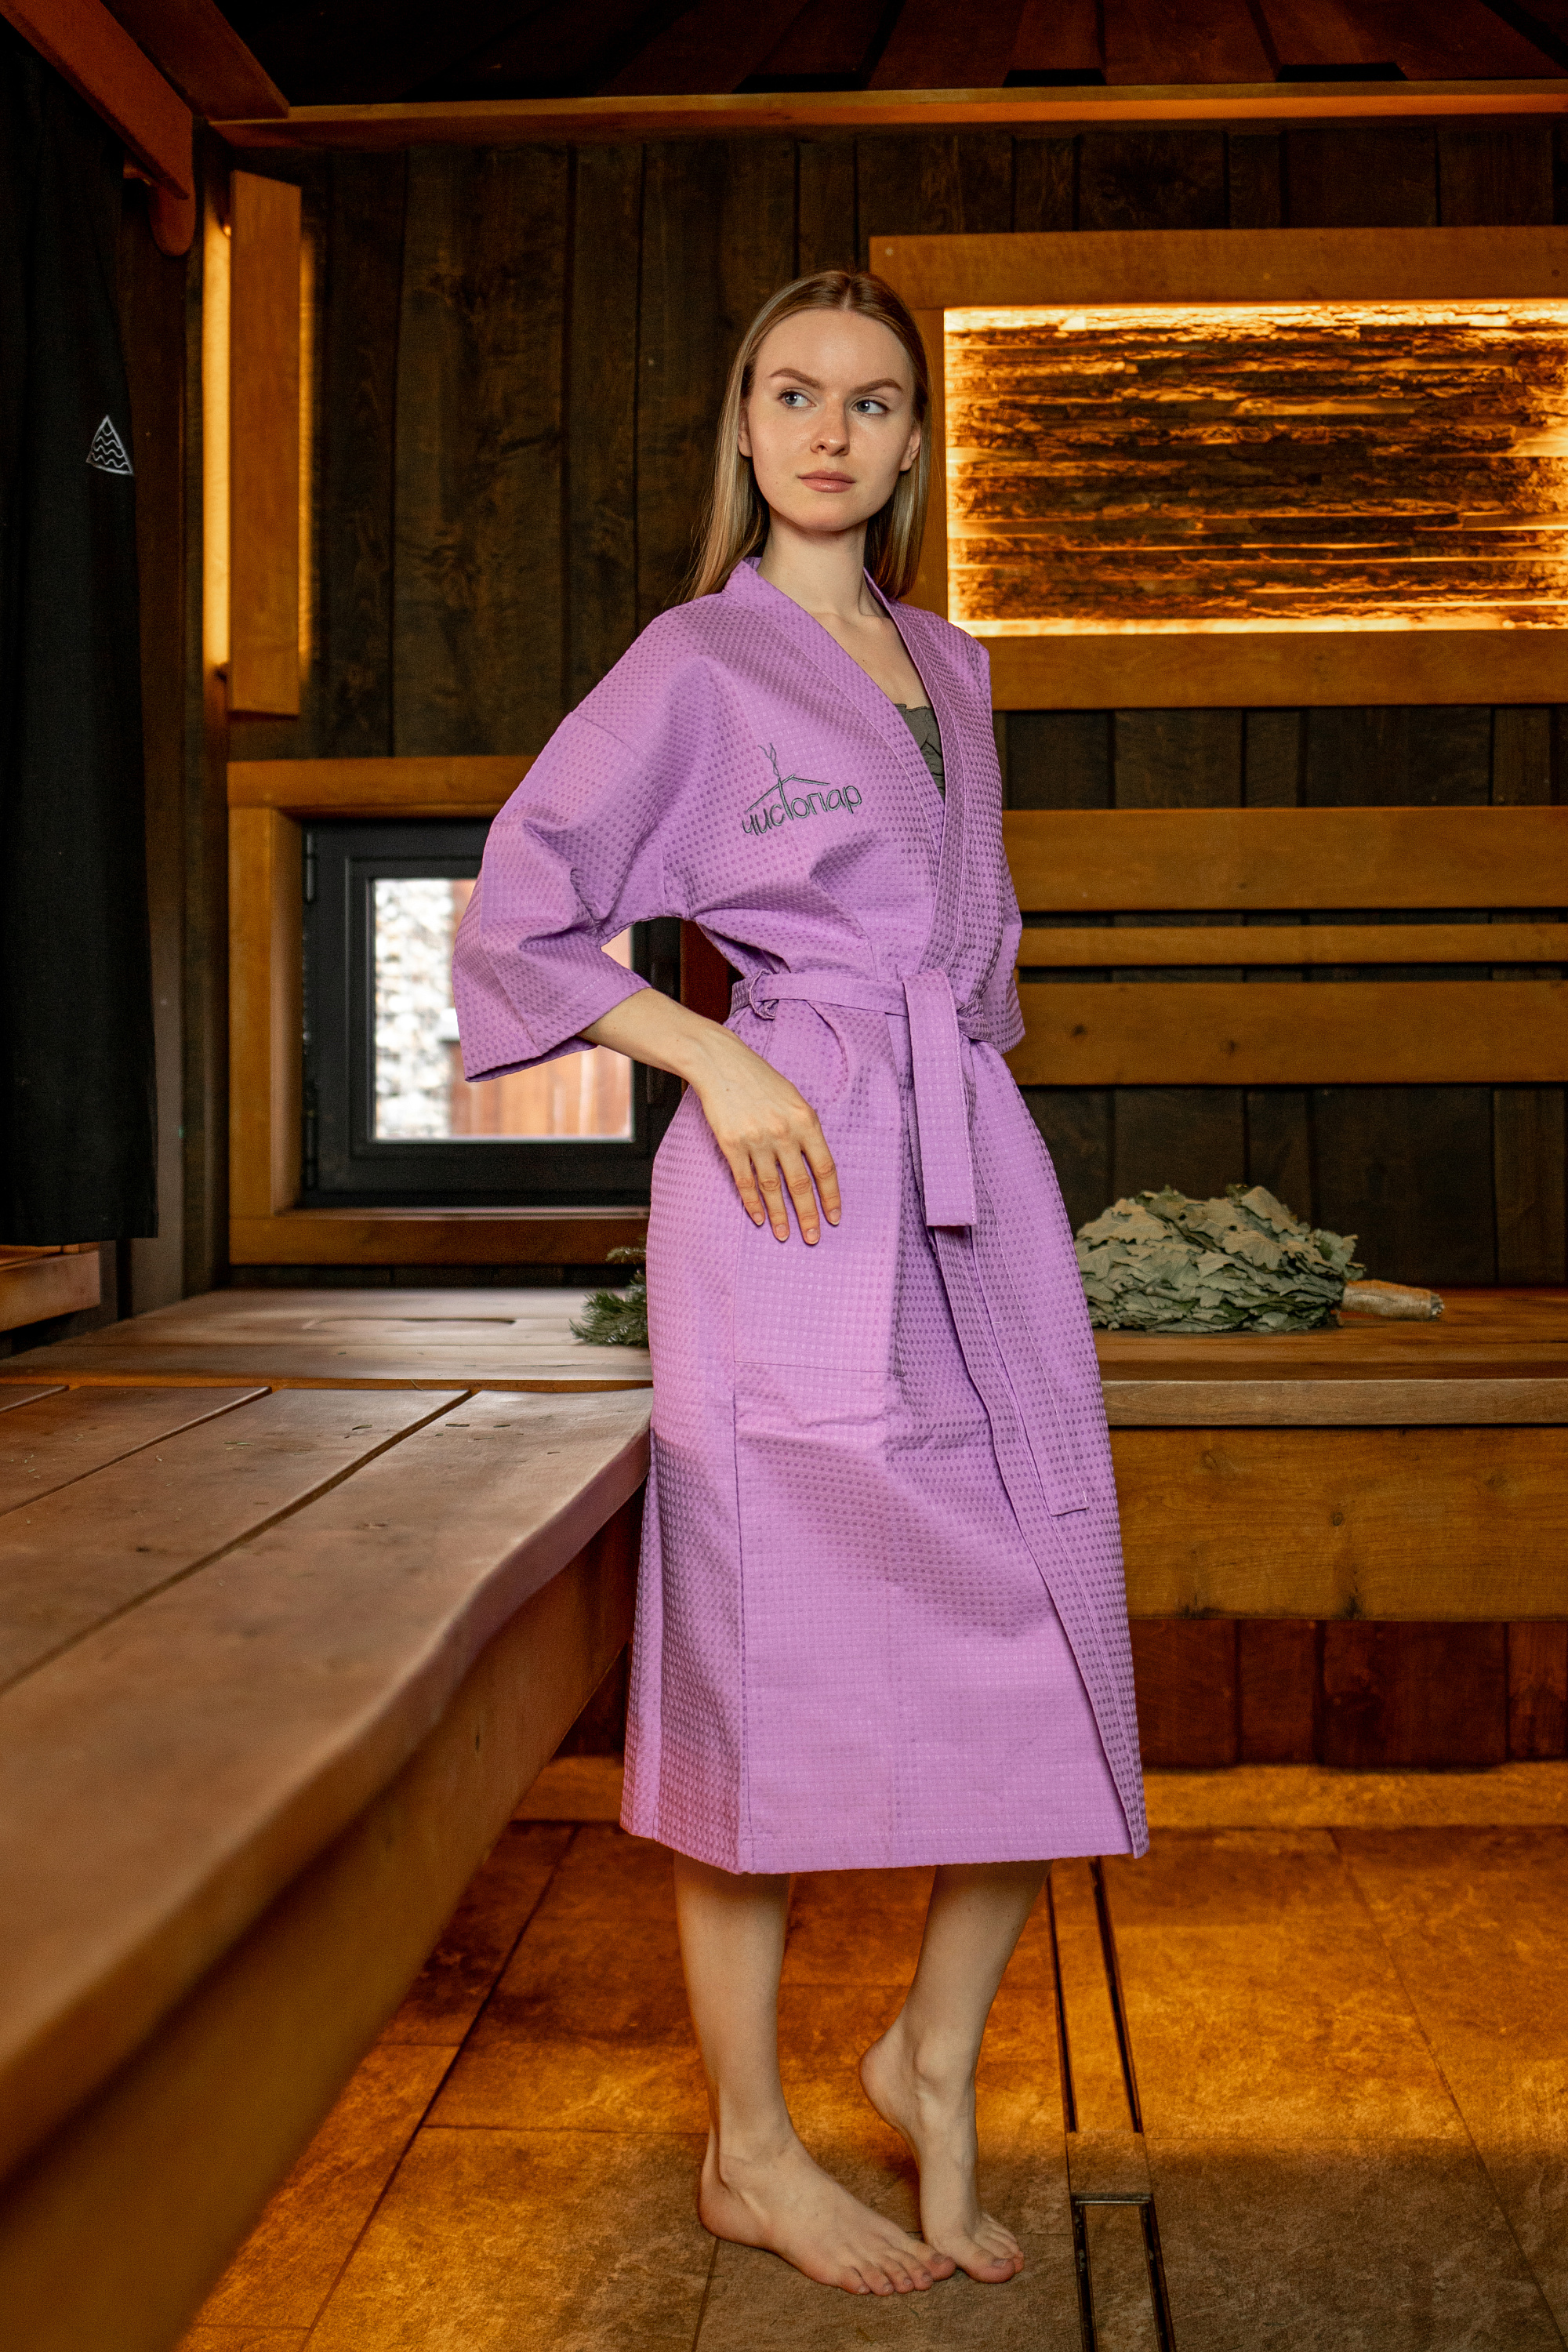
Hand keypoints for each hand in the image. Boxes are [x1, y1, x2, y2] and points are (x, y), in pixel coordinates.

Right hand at [687, 1026, 840, 1242]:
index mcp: (805, 1120)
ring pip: (772, 1187)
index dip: (830, 1196)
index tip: (834, 1217)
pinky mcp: (731, 1144)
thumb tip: (814, 1166)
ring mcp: (756, 1140)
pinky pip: (745, 1181)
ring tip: (785, 1235)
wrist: (721, 1063)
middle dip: (808, 1215)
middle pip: (800, 1183)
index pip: (824, 1167)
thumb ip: (806, 1130)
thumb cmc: (761, 1080)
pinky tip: (759, 1218)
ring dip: (780, 1215)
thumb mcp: (794, 1099)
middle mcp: (783, 1132)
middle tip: (813, 1238)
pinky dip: (752, 1203)